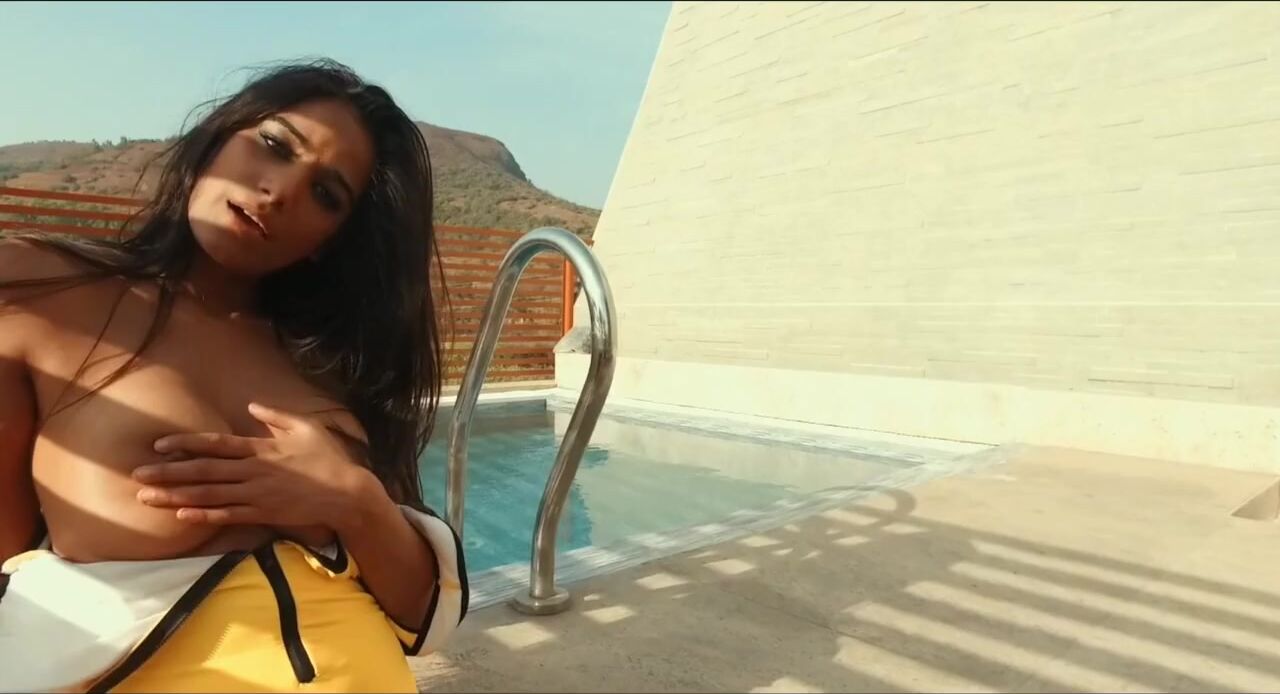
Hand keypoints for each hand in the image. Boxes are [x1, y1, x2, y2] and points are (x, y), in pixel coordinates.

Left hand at [133, 402, 377, 534]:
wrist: (347, 494)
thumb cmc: (329, 458)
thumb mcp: (307, 427)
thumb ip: (277, 416)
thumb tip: (253, 405)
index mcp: (262, 448)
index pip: (216, 444)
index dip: (186, 444)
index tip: (159, 445)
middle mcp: (254, 471)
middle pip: (203, 471)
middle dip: (168, 473)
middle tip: (136, 474)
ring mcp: (257, 494)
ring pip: (209, 495)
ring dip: (175, 496)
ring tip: (147, 497)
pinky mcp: (263, 514)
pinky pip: (228, 515)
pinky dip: (204, 515)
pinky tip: (181, 515)